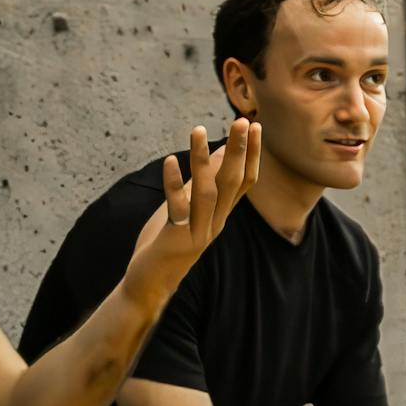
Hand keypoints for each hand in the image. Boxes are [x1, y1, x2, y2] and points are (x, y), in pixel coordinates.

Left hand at [122, 122, 259, 298]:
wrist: (150, 284)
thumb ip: (203, 183)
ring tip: (199, 129)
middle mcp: (215, 222)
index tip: (255, 125)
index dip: (252, 154)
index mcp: (221, 215)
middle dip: (239, 150)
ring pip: (208, 192)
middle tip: (243, 121)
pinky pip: (177, 208)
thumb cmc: (167, 242)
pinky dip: (173, 183)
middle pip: (233, 183)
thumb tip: (219, 152)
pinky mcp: (176, 238)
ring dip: (203, 160)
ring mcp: (198, 232)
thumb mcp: (189, 207)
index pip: (245, 181)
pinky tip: (169, 160)